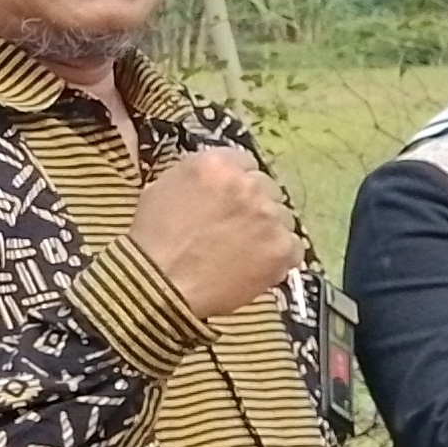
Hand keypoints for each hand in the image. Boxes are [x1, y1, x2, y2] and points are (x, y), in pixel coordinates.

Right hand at [132, 147, 299, 317]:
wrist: (162, 284)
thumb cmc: (153, 238)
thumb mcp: (163, 188)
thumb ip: (199, 175)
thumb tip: (221, 177)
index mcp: (218, 164)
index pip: (245, 162)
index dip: (237, 182)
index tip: (230, 198)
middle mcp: (250, 185)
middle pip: (267, 187)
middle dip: (254, 204)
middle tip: (236, 226)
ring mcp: (270, 217)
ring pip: (283, 216)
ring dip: (269, 228)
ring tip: (244, 249)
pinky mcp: (284, 248)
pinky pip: (294, 246)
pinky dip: (280, 255)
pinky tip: (257, 264)